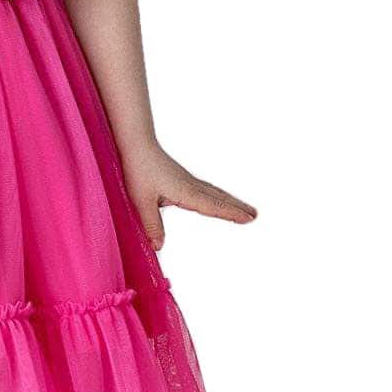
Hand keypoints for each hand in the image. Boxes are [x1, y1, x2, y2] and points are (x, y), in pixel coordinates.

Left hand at [120, 139, 256, 250]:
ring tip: (244, 209)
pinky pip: (206, 189)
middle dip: (237, 208)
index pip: (212, 206)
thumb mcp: (141, 201)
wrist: (136, 145)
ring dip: (230, 201)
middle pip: (219, 198)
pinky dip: (218, 196)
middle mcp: (190, 185)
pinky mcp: (181, 178)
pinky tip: (217, 198)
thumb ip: (151, 224)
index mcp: (185, 192)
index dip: (230, 213)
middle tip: (255, 215)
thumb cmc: (138, 169)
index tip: (248, 219)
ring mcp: (187, 181)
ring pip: (214, 193)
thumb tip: (159, 246)